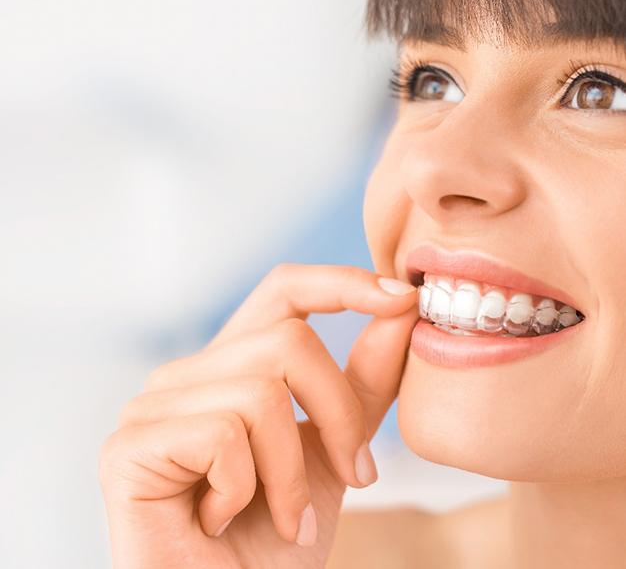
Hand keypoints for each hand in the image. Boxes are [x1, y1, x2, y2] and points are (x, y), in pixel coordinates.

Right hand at [99, 264, 418, 568]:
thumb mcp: (337, 448)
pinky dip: (247, 491)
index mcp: (232, 366)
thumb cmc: (282, 537)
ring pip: (262, 392)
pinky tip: (223, 522)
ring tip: (288, 517)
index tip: (402, 297)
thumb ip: (362, 381)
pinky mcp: (130, 446)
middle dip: (338, 414)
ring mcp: (153, 405)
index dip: (343, 283)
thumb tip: (401, 309)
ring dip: (294, 473)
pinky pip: (224, 435)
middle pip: (288, 340)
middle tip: (354, 475)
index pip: (284, 290)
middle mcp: (188, 373)